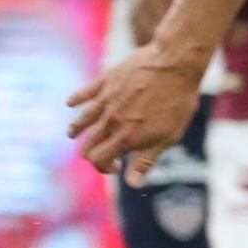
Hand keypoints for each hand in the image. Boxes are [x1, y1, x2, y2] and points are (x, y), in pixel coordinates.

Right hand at [69, 42, 204, 176]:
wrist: (174, 64)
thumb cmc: (177, 102)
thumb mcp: (168, 137)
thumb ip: (146, 160)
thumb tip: (132, 183)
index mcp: (125, 137)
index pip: (99, 160)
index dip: (104, 167)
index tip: (118, 166)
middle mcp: (110, 120)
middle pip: (89, 143)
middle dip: (91, 153)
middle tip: (101, 154)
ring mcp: (106, 99)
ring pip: (82, 119)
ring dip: (76, 129)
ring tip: (72, 134)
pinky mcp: (106, 80)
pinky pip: (85, 92)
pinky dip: (76, 99)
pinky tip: (70, 103)